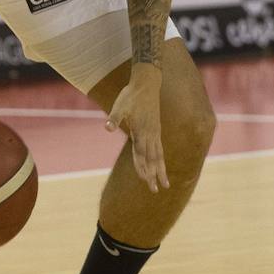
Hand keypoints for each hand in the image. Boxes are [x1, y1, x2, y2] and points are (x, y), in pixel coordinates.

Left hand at [106, 68, 168, 191]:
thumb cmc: (130, 95)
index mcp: (141, 131)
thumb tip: (107, 127)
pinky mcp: (156, 130)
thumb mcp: (119, 105)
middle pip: (152, 159)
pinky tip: (162, 167)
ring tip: (166, 185)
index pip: (141, 153)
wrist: (147, 83)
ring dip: (161, 170)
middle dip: (153, 175)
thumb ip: (114, 118)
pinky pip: (160, 149)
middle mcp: (150, 134)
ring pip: (159, 156)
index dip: (142, 167)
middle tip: (155, 190)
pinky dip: (161, 160)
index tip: (145, 180)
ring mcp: (155, 132)